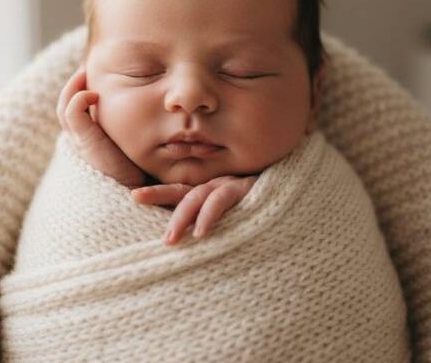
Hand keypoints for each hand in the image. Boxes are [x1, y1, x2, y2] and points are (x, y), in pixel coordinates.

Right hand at [57, 66, 145, 187]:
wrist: (137, 195)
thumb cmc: (143, 172)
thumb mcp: (136, 144)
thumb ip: (136, 129)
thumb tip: (154, 107)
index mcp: (90, 141)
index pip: (76, 110)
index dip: (81, 92)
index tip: (97, 77)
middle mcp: (80, 141)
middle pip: (66, 106)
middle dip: (74, 85)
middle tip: (86, 69)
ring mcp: (80, 142)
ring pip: (65, 106)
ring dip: (73, 86)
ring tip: (85, 72)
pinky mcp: (85, 143)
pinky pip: (71, 112)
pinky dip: (78, 98)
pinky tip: (93, 93)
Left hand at [131, 175, 257, 244]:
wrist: (297, 195)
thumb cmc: (265, 209)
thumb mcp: (236, 217)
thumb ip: (215, 223)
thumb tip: (190, 245)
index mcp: (212, 191)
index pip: (180, 191)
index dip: (157, 193)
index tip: (133, 197)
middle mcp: (219, 185)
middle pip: (183, 190)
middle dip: (160, 198)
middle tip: (138, 205)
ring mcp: (232, 185)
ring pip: (199, 195)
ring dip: (182, 216)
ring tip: (170, 239)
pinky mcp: (247, 189)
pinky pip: (223, 200)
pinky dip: (210, 215)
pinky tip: (201, 232)